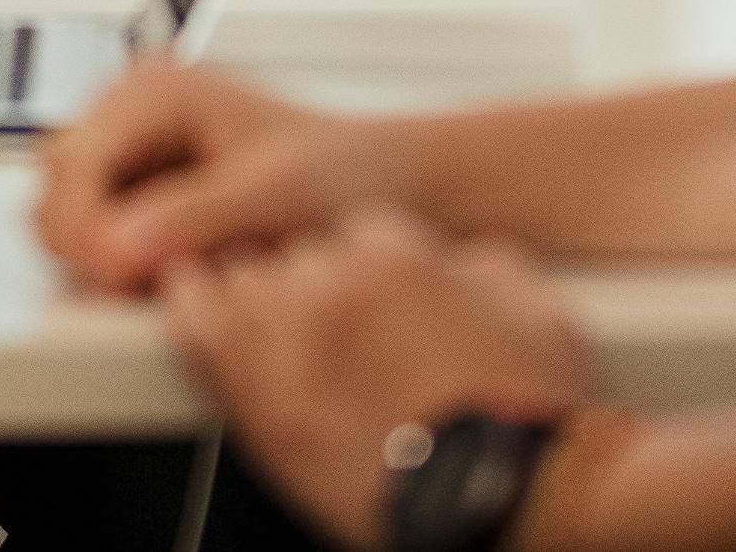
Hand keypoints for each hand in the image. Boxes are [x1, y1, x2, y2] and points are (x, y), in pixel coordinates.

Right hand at [36, 59, 406, 293]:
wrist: (381, 183)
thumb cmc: (342, 175)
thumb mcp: (272, 196)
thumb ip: (192, 217)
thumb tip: (115, 247)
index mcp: (157, 87)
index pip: (73, 161)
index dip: (86, 227)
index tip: (114, 277)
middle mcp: (134, 105)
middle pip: (56, 182)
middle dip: (85, 240)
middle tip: (133, 287)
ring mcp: (134, 142)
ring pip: (65, 204)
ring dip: (96, 250)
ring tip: (156, 277)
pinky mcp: (143, 178)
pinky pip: (96, 222)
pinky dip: (115, 255)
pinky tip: (163, 270)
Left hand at [161, 205, 599, 551]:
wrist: (510, 508)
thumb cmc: (529, 427)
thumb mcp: (542, 318)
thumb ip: (490, 271)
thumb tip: (465, 268)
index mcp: (395, 260)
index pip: (347, 227)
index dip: (357, 260)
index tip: (362, 288)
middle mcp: (332, 293)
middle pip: (286, 252)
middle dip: (303, 277)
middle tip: (323, 314)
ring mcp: (289, 348)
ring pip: (233, 279)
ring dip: (245, 289)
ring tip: (254, 309)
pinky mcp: (260, 409)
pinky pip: (196, 331)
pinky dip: (193, 315)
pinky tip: (196, 315)